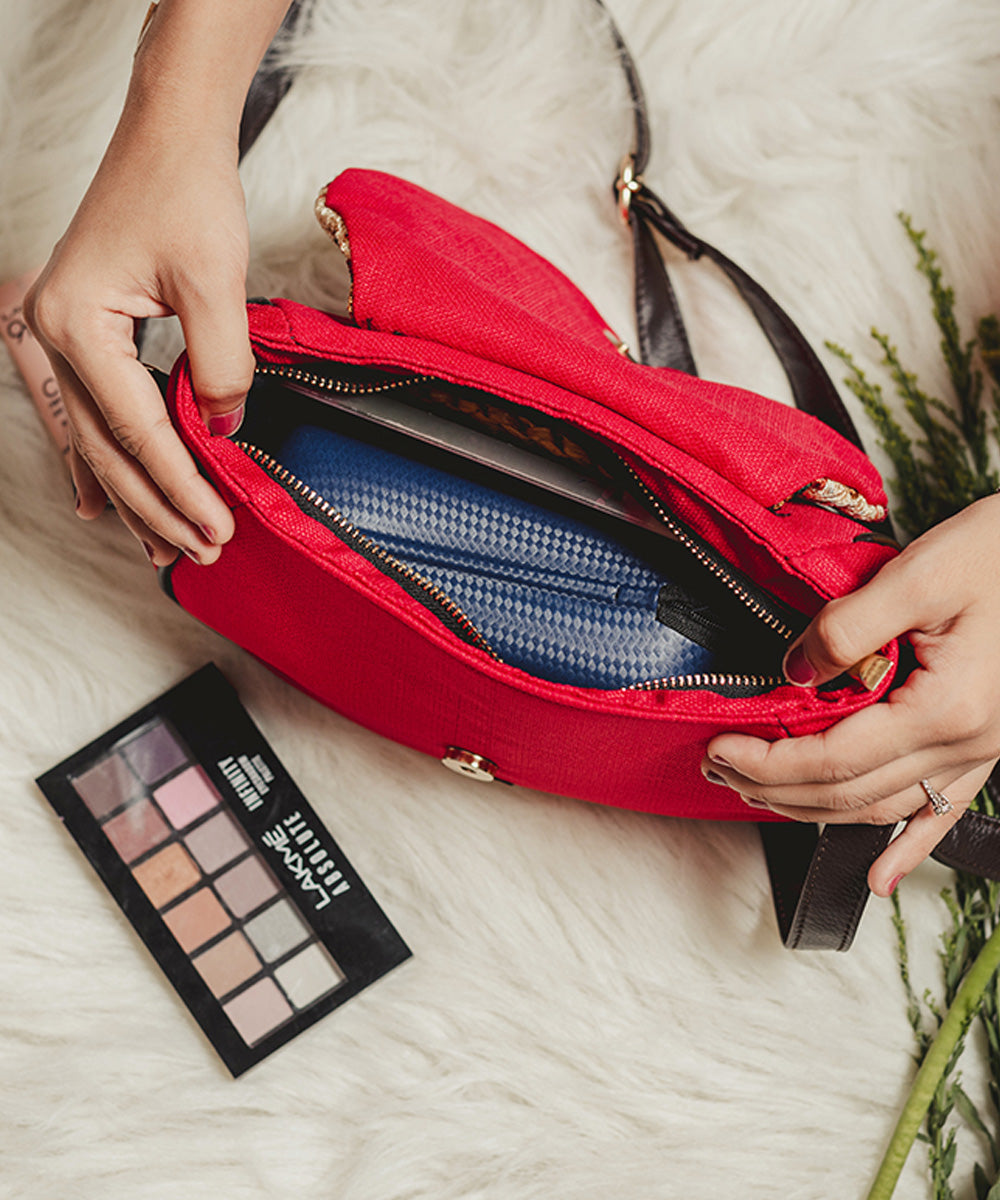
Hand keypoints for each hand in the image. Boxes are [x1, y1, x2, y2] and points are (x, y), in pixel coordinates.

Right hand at [22, 0, 293, 565]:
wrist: (169, 137)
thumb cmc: (186, 192)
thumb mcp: (216, 285)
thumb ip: (221, 367)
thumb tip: (223, 433)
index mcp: (75, 323)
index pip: (136, 430)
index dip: (181, 486)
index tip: (218, 528)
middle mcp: (52, 333)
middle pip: (105, 449)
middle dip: (155, 507)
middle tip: (198, 553)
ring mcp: (58, 334)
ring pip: (93, 440)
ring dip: (130, 497)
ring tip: (163, 548)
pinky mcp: (80, 333)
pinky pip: (88, 414)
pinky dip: (105, 460)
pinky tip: (104, 501)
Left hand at [700, 494, 999, 895]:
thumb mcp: (918, 574)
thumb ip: (846, 628)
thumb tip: (793, 672)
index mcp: (945, 709)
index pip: (833, 759)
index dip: (767, 762)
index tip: (719, 749)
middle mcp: (966, 743)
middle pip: (849, 792)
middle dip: (774, 788)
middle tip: (718, 769)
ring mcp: (980, 751)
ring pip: (883, 807)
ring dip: (814, 811)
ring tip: (760, 794)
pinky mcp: (986, 743)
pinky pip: (941, 812)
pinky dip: (907, 846)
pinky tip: (880, 875)